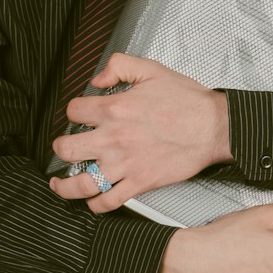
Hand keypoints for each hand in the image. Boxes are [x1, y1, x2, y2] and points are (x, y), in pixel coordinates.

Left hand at [49, 53, 231, 212]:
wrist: (214, 127)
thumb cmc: (187, 101)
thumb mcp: (151, 69)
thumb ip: (119, 66)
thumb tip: (97, 79)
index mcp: (115, 109)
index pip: (74, 111)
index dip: (74, 111)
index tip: (79, 116)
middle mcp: (114, 139)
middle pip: (67, 149)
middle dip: (60, 148)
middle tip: (63, 148)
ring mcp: (125, 164)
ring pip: (81, 183)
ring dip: (65, 186)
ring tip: (59, 185)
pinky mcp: (139, 183)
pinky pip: (109, 201)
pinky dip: (96, 205)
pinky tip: (91, 202)